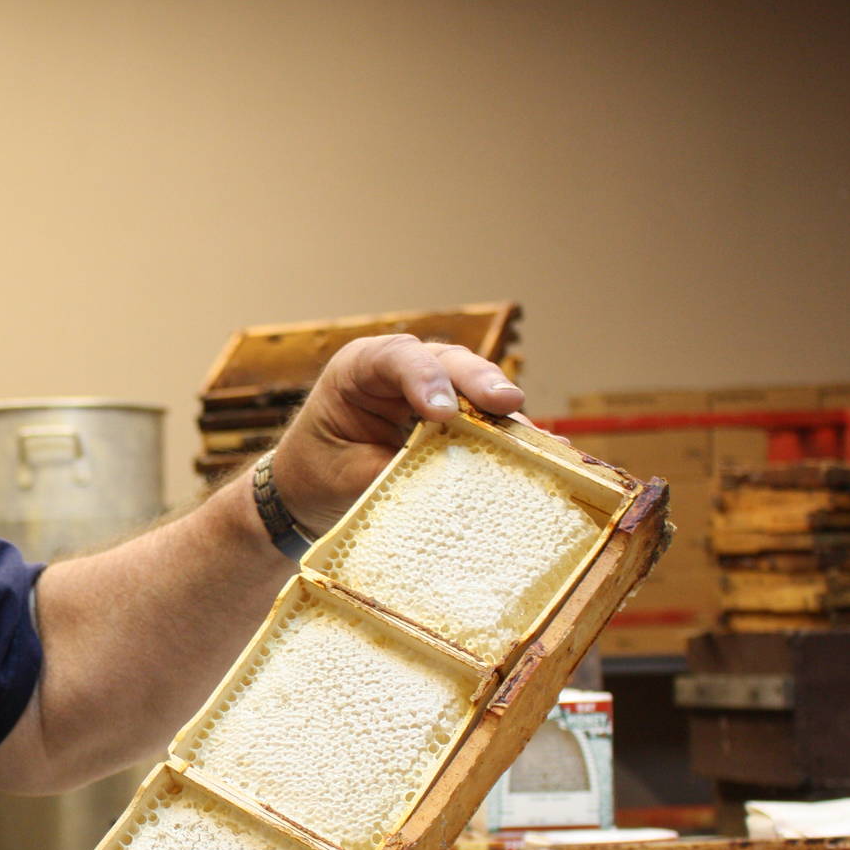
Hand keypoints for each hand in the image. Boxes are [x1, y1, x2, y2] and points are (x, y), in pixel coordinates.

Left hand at [268, 334, 523, 533]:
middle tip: (507, 403)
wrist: (306, 491)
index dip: (423, 377)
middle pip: (447, 362)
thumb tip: (442, 482)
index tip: (442, 411)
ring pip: (474, 388)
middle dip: (479, 382)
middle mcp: (398, 371)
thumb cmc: (317, 474)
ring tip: (535, 435)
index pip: (394, 357)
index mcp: (357, 369)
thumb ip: (388, 472)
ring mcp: (429, 392)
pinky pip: (484, 422)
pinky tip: (544, 450)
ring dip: (505, 413)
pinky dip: (510, 437)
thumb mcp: (343, 477)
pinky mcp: (451, 420)